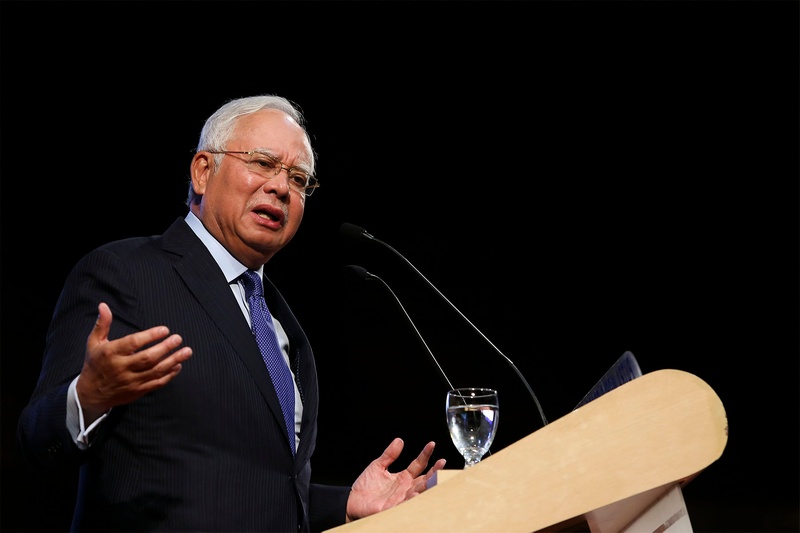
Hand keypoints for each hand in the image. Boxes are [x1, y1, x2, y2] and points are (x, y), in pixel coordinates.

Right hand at [76, 302, 192, 421]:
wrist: (91, 393)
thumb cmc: (95, 364)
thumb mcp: (94, 343)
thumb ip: (102, 324)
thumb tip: (104, 306)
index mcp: (111, 353)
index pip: (133, 343)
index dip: (150, 336)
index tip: (165, 330)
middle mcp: (122, 368)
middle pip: (147, 358)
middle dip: (165, 348)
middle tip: (178, 338)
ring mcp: (131, 381)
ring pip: (155, 371)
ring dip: (173, 361)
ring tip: (187, 351)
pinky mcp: (137, 391)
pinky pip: (156, 383)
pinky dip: (169, 375)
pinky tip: (178, 365)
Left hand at [346, 437, 445, 521]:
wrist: (352, 500)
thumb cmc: (365, 486)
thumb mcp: (378, 465)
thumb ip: (389, 454)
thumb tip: (399, 440)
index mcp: (403, 477)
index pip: (419, 464)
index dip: (425, 454)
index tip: (432, 444)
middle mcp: (405, 488)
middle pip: (424, 479)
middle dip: (435, 471)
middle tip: (442, 462)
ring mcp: (401, 498)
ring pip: (418, 491)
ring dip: (427, 484)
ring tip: (436, 475)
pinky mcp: (393, 507)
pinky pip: (405, 503)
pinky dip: (412, 499)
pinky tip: (416, 492)